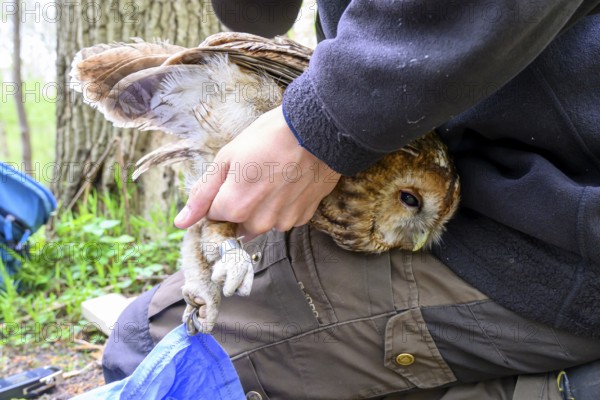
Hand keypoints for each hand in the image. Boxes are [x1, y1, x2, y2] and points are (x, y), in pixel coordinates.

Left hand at [174, 106, 340, 238]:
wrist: (317, 130)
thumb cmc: (269, 137)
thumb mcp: (226, 157)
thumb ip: (203, 194)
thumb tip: (182, 222)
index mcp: (234, 208)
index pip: (212, 217)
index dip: (217, 198)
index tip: (229, 180)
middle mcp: (259, 223)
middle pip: (237, 223)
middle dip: (239, 205)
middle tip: (252, 176)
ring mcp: (283, 222)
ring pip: (261, 222)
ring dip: (261, 207)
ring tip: (272, 177)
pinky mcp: (303, 218)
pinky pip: (283, 218)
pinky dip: (282, 205)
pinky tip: (287, 182)